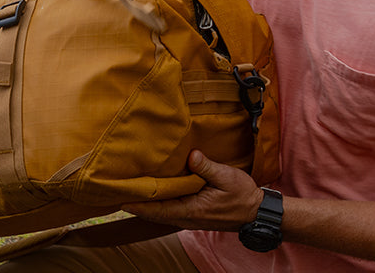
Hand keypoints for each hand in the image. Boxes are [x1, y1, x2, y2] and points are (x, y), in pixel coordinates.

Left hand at [121, 150, 265, 231]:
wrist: (255, 213)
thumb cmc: (243, 196)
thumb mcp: (227, 177)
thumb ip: (207, 167)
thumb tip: (191, 156)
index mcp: (192, 209)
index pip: (160, 210)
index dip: (141, 206)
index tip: (122, 201)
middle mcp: (187, 217)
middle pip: (156, 214)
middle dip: (137, 206)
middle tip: (118, 194)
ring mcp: (190, 218)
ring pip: (162, 213)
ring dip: (147, 205)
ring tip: (130, 193)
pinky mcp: (193, 214)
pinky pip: (171, 211)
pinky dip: (159, 204)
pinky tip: (153, 194)